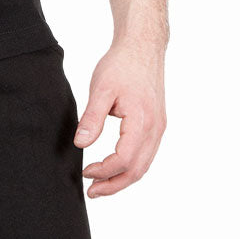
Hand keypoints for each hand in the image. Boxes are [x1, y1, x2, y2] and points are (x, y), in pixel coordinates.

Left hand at [74, 39, 166, 197]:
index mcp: (142, 121)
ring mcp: (159, 128)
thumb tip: (80, 143)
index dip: (104, 171)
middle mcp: (155, 129)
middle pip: (137, 170)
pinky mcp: (157, 124)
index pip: (124, 159)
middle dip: (114, 185)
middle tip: (92, 191)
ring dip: (123, 178)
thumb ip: (92, 117)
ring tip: (100, 184)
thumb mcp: (101, 88)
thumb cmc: (121, 64)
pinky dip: (131, 166)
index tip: (85, 171)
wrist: (142, 46)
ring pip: (144, 165)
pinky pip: (146, 154)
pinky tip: (115, 166)